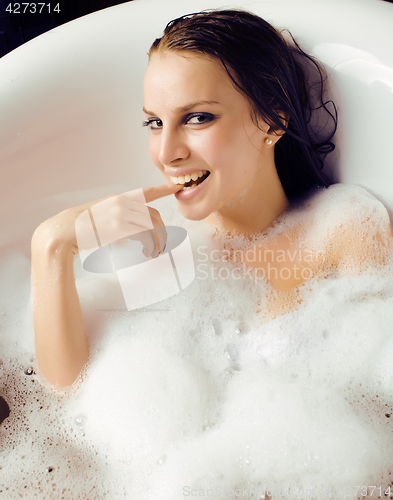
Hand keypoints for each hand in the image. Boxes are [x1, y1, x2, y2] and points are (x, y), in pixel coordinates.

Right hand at [32, 182, 181, 258]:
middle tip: (162, 246)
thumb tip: (130, 238)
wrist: (65, 231)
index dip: (163, 189)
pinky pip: (144, 235)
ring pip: (152, 226)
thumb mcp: (102, 216)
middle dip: (162, 232)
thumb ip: (119, 221)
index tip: (175, 187)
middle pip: (154, 216)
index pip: (146, 192)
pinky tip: (147, 252)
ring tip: (154, 253)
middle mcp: (122, 203)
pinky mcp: (118, 227)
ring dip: (157, 242)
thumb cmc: (82, 227)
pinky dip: (149, 245)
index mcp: (119, 198)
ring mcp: (120, 214)